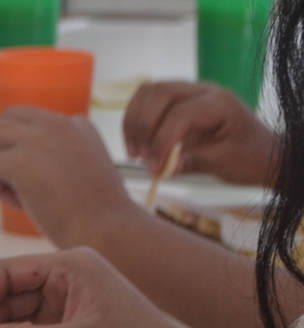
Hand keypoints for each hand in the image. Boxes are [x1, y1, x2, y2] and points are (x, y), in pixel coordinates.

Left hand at [0, 108, 135, 245]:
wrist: (106, 230)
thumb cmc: (96, 213)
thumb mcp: (83, 170)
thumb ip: (58, 155)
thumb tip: (23, 159)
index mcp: (74, 123)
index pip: (28, 121)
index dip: (24, 151)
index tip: (43, 180)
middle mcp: (56, 122)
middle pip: (3, 119)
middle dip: (1, 150)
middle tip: (19, 183)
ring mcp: (38, 138)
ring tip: (18, 191)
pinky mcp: (21, 160)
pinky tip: (21, 204)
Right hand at [123, 81, 279, 186]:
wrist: (261, 152)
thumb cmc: (248, 157)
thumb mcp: (224, 163)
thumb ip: (192, 162)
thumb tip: (160, 168)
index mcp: (219, 103)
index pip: (180, 113)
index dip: (162, 141)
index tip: (153, 167)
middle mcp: (203, 91)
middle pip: (159, 93)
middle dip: (143, 126)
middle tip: (140, 156)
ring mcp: (189, 93)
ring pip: (148, 92)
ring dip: (134, 121)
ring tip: (134, 151)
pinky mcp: (178, 102)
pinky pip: (148, 100)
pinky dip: (135, 119)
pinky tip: (136, 142)